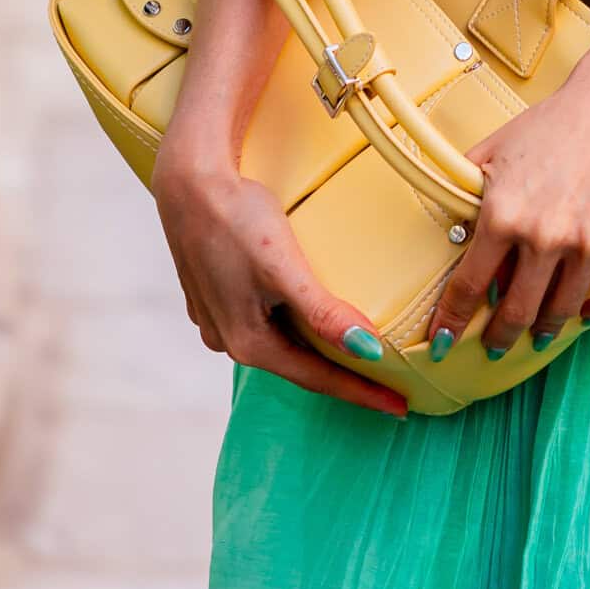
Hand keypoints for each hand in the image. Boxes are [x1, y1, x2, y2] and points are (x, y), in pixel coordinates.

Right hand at [154, 137, 407, 418]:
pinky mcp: (216, 294)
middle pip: (300, 365)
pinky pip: (266, 321)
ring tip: (357, 354)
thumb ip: (323, 313)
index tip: (401, 407)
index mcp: (247, 343)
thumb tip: (367, 351)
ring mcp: (218, 318)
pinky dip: (296, 325)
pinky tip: (312, 317)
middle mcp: (228, 340)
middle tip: (388, 385)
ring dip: (319, 350)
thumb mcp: (284, 268)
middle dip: (343, 376)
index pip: (318, 379)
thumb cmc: (237, 220)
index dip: (362, 393)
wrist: (188, 181)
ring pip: (282, 343)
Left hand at [424, 52, 589, 359]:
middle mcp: (546, 235)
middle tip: (496, 345)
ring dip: (546, 328)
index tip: (443, 341)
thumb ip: (464, 193)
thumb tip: (446, 234)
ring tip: (539, 332)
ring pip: (563, 311)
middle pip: (516, 312)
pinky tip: (586, 311)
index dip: (452, 320)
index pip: (469, 286)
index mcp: (504, 215)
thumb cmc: (551, 126)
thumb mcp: (492, 151)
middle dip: (500, 337)